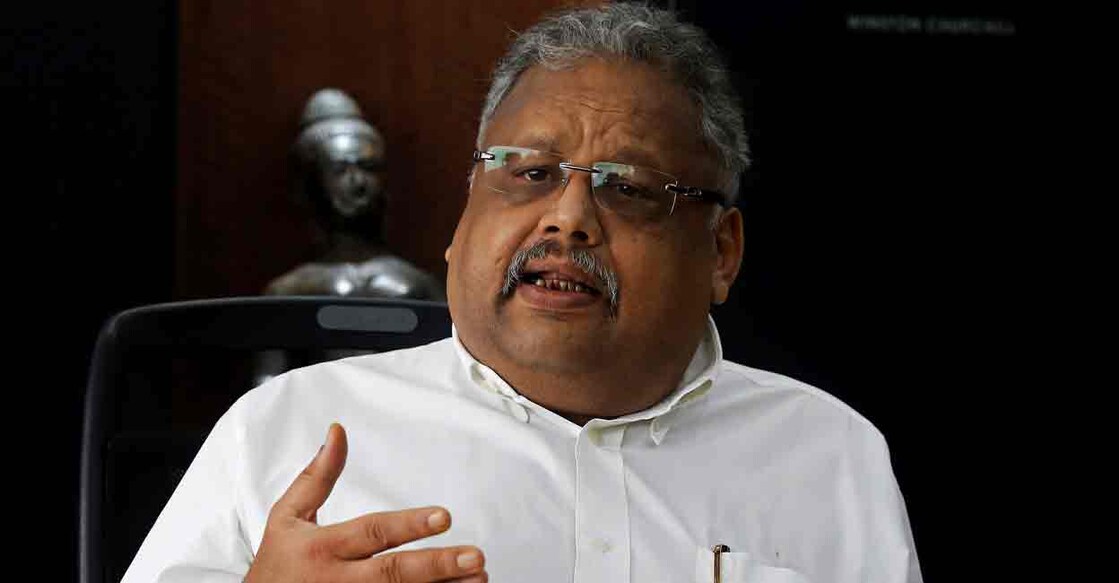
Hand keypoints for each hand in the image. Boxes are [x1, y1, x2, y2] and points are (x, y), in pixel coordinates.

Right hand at [245, 423, 486, 581]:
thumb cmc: (276, 564)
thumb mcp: (286, 517)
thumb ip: (316, 477)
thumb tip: (338, 433)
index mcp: (323, 547)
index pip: (372, 533)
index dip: (409, 525)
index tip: (444, 517)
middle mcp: (337, 581)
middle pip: (392, 574)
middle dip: (436, 565)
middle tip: (474, 557)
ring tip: (478, 580)